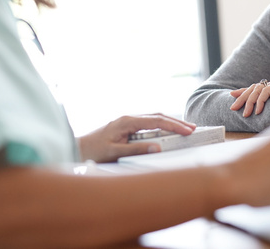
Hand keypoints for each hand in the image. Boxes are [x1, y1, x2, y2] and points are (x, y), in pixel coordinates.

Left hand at [77, 114, 195, 162]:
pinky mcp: (126, 128)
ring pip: (153, 119)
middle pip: (157, 116)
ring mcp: (127, 122)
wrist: (76, 149)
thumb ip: (136, 150)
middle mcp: (128, 118)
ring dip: (169, 123)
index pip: (156, 121)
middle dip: (176, 121)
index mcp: (127, 121)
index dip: (174, 125)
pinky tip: (167, 132)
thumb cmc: (93, 151)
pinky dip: (160, 127)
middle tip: (192, 128)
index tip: (188, 130)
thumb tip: (157, 148)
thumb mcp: (114, 153)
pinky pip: (147, 125)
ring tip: (184, 129)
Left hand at [229, 76, 269, 116]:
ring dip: (249, 102)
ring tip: (246, 113)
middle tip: (233, 108)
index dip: (243, 92)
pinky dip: (260, 101)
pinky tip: (258, 110)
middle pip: (254, 87)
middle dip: (242, 98)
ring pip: (258, 89)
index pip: (255, 88)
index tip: (232, 97)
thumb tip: (256, 117)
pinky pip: (267, 91)